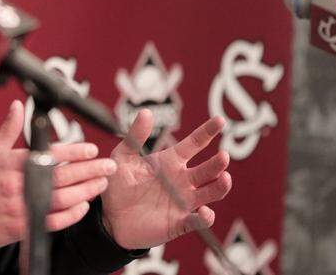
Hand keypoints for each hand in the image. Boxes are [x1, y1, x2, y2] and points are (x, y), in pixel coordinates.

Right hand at [0, 100, 117, 249]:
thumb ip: (8, 130)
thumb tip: (17, 106)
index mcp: (11, 163)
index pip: (49, 154)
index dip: (74, 151)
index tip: (92, 148)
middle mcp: (17, 184)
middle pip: (62, 176)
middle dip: (89, 170)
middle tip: (108, 166)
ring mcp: (20, 207)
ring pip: (61, 199)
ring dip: (85, 191)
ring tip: (101, 184)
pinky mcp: (20, 227)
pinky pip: (52, 222)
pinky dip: (70, 215)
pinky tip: (82, 206)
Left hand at [101, 110, 231, 249]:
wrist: (110, 219)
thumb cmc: (119, 185)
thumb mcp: (123, 158)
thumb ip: (135, 137)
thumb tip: (146, 112)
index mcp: (171, 161)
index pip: (194, 143)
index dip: (207, 132)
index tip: (220, 120)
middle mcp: (182, 180)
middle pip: (207, 170)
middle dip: (218, 163)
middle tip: (223, 156)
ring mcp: (183, 202)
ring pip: (210, 193)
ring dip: (219, 187)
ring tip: (225, 178)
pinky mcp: (179, 223)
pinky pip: (197, 221)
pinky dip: (205, 217)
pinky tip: (206, 212)